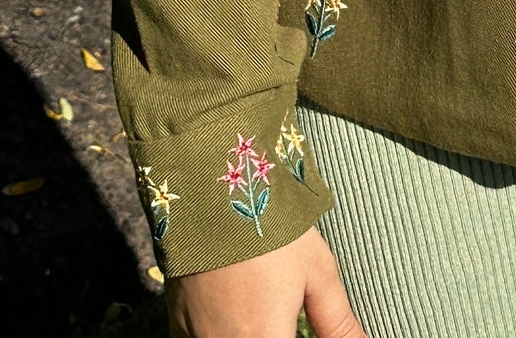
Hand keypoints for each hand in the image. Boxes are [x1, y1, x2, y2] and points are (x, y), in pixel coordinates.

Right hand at [166, 224, 369, 337]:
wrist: (210, 193)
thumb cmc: (272, 230)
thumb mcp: (316, 271)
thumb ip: (337, 322)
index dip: (292, 337)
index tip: (296, 325)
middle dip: (273, 330)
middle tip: (281, 312)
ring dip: (249, 329)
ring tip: (260, 302)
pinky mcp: (177, 323)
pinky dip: (223, 329)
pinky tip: (235, 303)